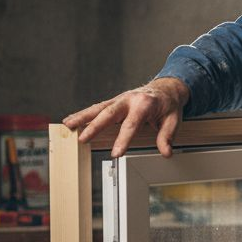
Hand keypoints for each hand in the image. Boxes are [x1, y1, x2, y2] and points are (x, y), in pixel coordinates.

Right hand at [62, 77, 190, 157]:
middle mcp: (129, 99)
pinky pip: (98, 108)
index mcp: (145, 103)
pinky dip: (84, 114)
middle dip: (95, 126)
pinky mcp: (114, 101)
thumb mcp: (173, 120)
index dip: (123, 139)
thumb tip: (166, 152)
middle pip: (109, 113)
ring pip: (98, 108)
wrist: (167, 88)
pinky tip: (72, 121)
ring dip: (82, 117)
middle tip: (82, 139)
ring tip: (67, 125)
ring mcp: (120, 99)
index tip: (116, 153)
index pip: (132, 124)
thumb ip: (167, 136)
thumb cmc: (169, 104)